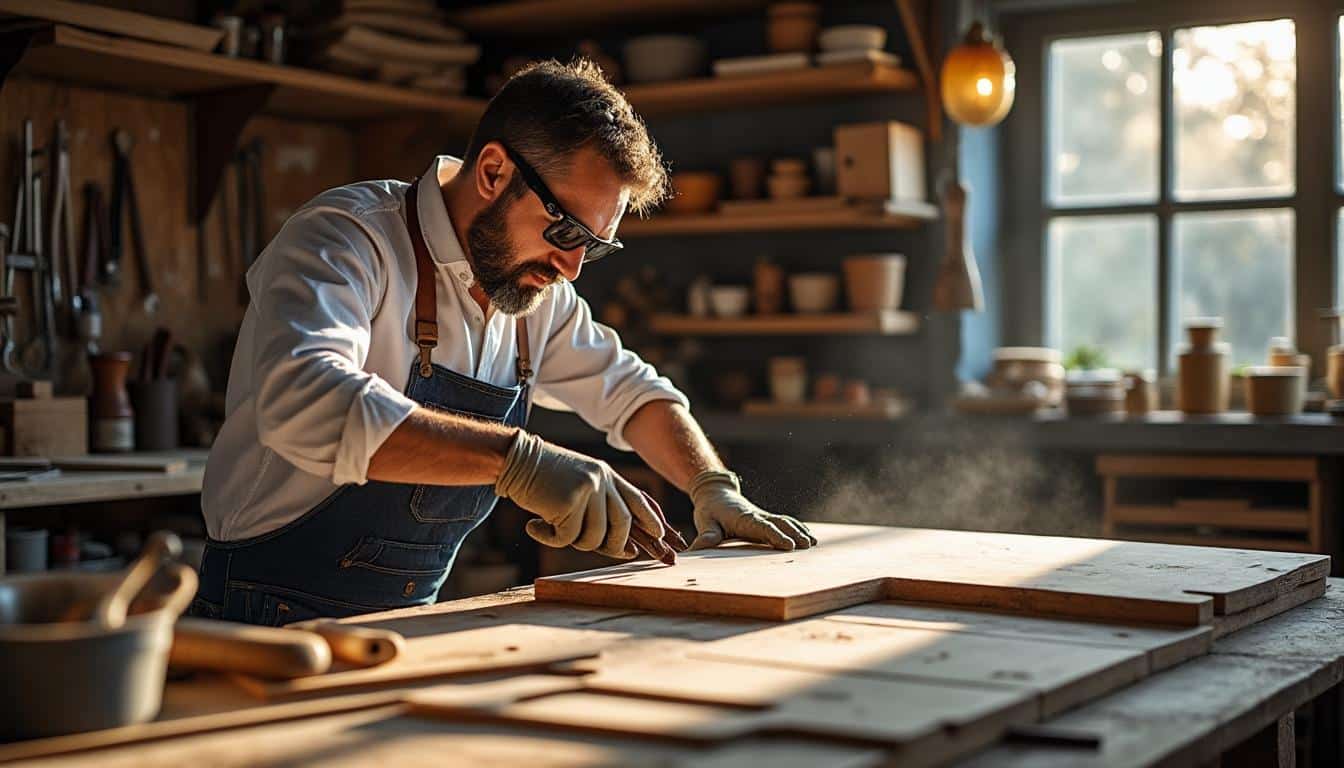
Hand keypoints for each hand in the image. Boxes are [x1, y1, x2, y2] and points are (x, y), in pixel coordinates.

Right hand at [496, 431, 663, 558]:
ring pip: (595, 536)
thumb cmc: (545, 480)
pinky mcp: (568, 500)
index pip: (638, 500)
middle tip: (594, 549)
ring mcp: (587, 489)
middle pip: (622, 524)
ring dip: (575, 542)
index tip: (662, 537)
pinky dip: (550, 538)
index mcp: (608, 476)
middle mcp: (602, 480)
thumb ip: (602, 507)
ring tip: (555, 529)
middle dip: (614, 546)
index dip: (652, 521)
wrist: (515, 460)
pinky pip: (567, 537)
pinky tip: (536, 526)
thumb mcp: (580, 484)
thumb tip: (627, 547)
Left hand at [688, 471, 815, 550]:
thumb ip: (706, 535)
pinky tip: (808, 537)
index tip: (789, 545)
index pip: (763, 528)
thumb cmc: (710, 509)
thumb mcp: (705, 521)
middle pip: (780, 524)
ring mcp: (764, 517)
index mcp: (744, 518)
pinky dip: (797, 528)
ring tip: (812, 543)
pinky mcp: (766, 519)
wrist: (716, 493)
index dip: (776, 536)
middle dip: (794, 534)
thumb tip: (699, 548)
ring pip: (785, 522)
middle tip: (807, 545)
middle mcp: (757, 516)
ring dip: (799, 531)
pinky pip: (785, 522)